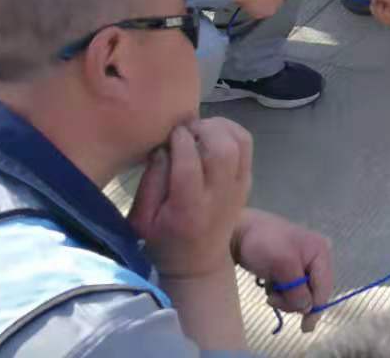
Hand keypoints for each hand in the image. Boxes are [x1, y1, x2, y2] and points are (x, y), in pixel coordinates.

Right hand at [128, 119, 252, 278]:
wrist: (198, 262)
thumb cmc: (162, 240)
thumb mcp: (141, 220)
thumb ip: (150, 182)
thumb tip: (163, 146)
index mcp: (188, 208)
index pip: (190, 165)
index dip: (180, 140)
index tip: (170, 132)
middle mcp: (219, 195)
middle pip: (223, 149)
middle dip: (203, 129)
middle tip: (185, 128)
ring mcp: (238, 186)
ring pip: (240, 142)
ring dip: (220, 127)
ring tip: (199, 129)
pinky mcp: (247, 180)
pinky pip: (247, 145)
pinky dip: (232, 131)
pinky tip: (213, 133)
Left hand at [232, 209, 332, 332]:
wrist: (240, 230)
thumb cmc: (264, 243)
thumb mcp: (282, 266)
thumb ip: (297, 288)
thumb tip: (307, 308)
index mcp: (321, 252)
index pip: (323, 286)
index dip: (316, 307)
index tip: (306, 327)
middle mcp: (316, 257)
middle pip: (314, 291)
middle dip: (295, 300)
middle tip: (273, 300)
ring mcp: (304, 262)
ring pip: (302, 292)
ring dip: (285, 298)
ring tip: (270, 291)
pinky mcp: (291, 267)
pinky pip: (292, 288)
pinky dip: (281, 292)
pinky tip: (271, 284)